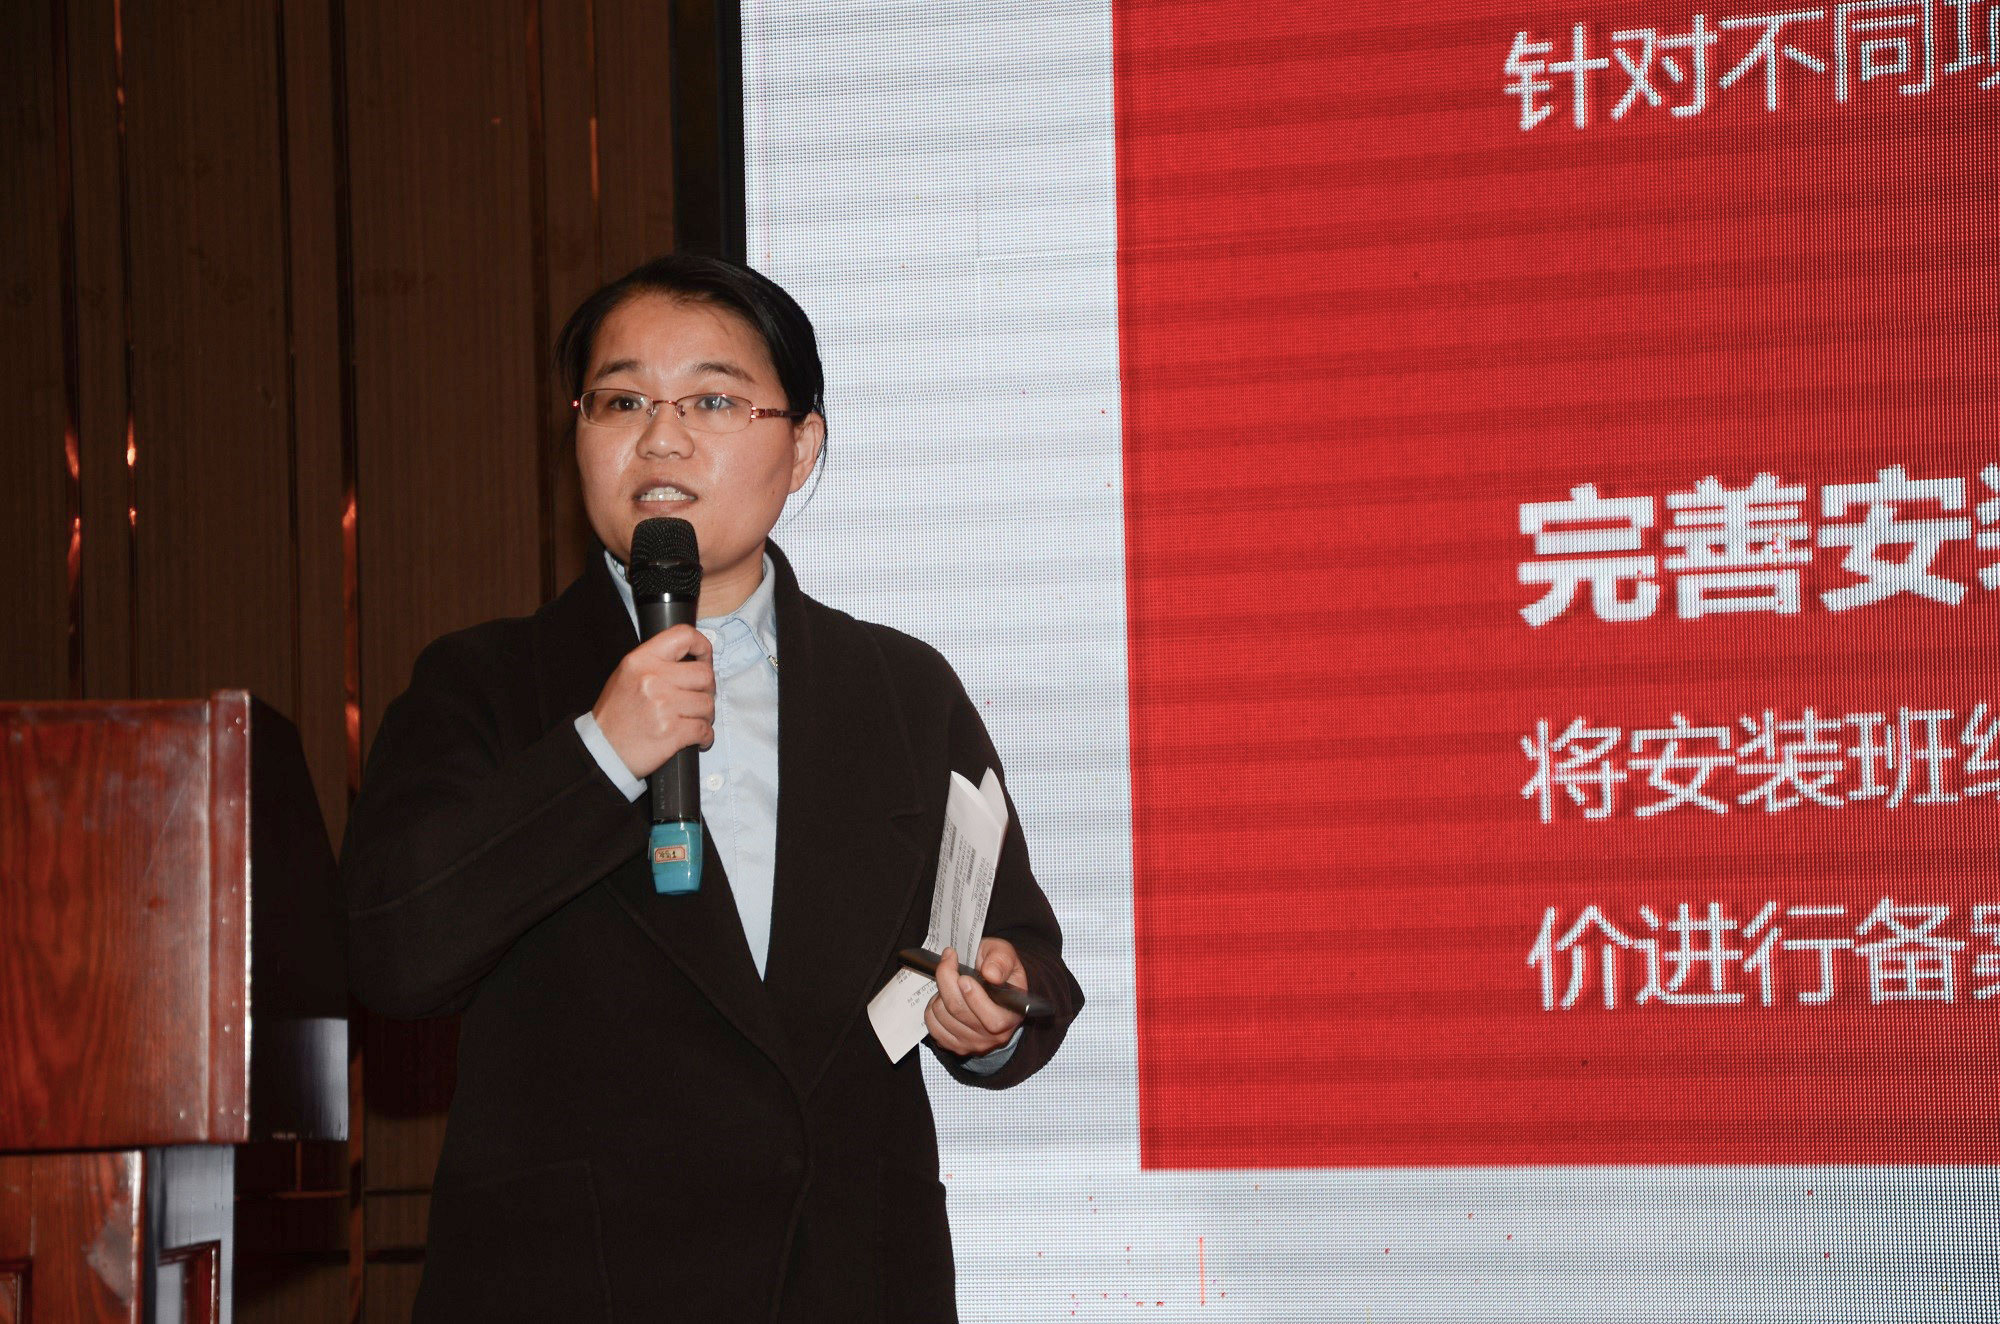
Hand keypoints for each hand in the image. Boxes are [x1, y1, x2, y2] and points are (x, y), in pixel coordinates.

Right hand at [589, 624, 714, 777]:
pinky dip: (705, 736)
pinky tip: (696, 737)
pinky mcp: (672, 732)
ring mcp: (663, 706)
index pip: (683, 636)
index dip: (703, 646)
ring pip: (708, 704)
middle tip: (697, 698)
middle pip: (705, 674)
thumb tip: (693, 659)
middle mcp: (653, 679)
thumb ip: (657, 662)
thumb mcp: (627, 675)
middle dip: (707, 689)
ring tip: (691, 720)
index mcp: (642, 660)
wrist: (602, 749)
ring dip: (705, 715)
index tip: (705, 659)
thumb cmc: (616, 714)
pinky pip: (705, 730)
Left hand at [924, 937, 1026, 1057]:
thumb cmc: (998, 971)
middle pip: (959, 1010)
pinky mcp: (955, 1046)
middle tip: (948, 961)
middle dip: (947, 981)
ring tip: (951, 984)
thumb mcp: (1006, 955)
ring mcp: (974, 1043)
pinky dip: (932, 1008)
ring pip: (942, 1015)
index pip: (993, 1020)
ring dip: (940, 994)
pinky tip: (944, 1000)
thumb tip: (991, 974)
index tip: (963, 977)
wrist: (991, 987)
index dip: (974, 997)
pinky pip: (932, 1025)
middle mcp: (994, 1036)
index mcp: (1012, 1015)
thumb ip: (1001, 960)